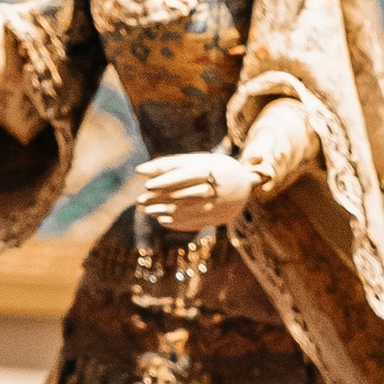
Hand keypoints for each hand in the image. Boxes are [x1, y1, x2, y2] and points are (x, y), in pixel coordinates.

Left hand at [138, 149, 256, 235]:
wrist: (245, 184)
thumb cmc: (214, 168)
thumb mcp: (196, 160)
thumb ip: (168, 164)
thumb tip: (138, 171)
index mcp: (211, 169)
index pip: (187, 175)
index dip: (167, 181)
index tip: (148, 185)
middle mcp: (216, 188)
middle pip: (185, 194)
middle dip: (161, 199)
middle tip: (141, 201)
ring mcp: (218, 206)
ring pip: (188, 211)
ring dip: (165, 212)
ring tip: (148, 211)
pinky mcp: (218, 219)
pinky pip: (195, 223)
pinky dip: (177, 222)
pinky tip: (162, 220)